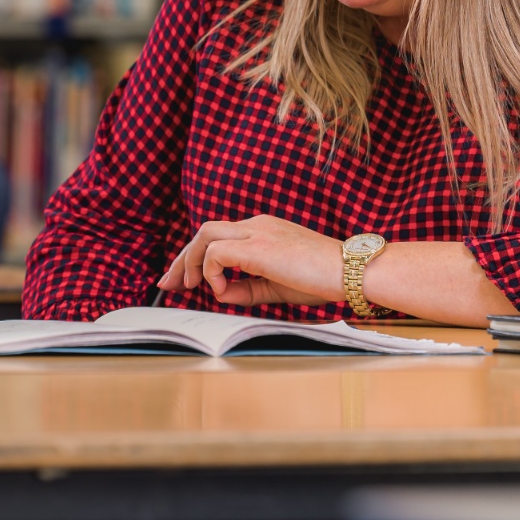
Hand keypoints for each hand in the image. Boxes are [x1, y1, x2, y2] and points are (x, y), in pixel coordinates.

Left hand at [156, 214, 343, 307]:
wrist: (352, 270)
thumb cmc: (323, 278)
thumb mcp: (277, 286)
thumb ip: (248, 288)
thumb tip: (221, 294)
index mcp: (263, 230)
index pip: (219, 236)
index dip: (195, 258)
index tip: (182, 281)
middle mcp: (257, 225)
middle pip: (204, 231)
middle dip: (181, 258)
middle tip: (168, 284)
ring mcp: (258, 232)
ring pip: (205, 235)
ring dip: (191, 262)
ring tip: (190, 287)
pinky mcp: (259, 246)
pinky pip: (218, 253)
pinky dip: (212, 272)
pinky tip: (222, 291)